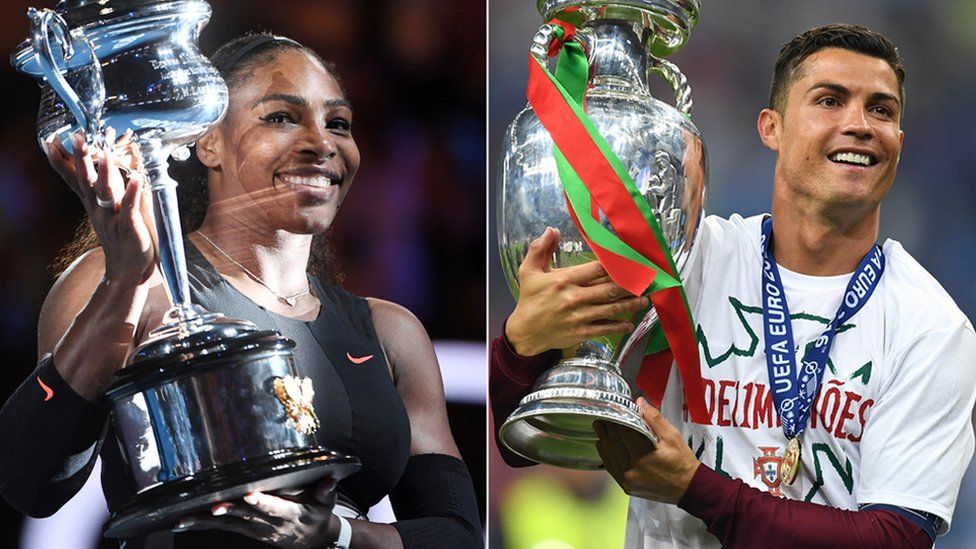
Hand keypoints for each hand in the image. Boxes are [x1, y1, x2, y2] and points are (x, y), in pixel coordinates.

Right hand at [46, 130, 155, 285]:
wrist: (128, 270)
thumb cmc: (123, 236)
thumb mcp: (110, 210)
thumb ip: (109, 189)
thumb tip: (109, 165)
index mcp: (94, 204)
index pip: (75, 179)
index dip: (63, 162)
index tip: (51, 142)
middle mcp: (98, 209)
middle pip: (86, 180)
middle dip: (81, 159)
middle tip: (76, 138)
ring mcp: (112, 219)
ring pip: (104, 193)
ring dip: (104, 173)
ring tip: (104, 154)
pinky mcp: (129, 228)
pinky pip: (129, 208)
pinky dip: (132, 193)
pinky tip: (136, 178)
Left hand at [173, 477, 340, 547]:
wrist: (313, 539)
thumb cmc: (317, 515)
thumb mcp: (326, 504)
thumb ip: (326, 491)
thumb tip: (330, 479)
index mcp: (290, 513)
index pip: (274, 507)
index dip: (262, 502)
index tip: (250, 495)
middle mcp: (270, 523)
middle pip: (247, 516)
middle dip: (231, 511)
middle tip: (215, 506)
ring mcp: (256, 529)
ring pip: (230, 524)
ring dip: (208, 521)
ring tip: (187, 518)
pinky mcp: (247, 530)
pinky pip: (223, 527)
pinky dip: (204, 524)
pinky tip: (185, 521)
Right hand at [506, 227, 648, 355]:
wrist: (524, 332)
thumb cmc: (529, 299)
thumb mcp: (529, 271)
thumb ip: (540, 249)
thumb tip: (551, 230)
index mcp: (563, 280)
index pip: (595, 269)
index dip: (615, 265)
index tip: (630, 261)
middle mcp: (574, 298)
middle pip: (608, 289)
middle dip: (629, 285)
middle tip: (645, 281)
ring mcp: (579, 317)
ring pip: (611, 309)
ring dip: (630, 305)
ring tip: (643, 300)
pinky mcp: (581, 332)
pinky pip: (604, 328)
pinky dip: (619, 327)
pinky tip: (629, 324)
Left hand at [595, 397, 699, 503]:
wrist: (689, 488)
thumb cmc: (682, 462)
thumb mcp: (673, 437)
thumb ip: (655, 419)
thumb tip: (640, 403)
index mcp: (643, 456)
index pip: (622, 432)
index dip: (616, 419)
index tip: (613, 409)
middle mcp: (632, 470)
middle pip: (612, 443)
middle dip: (606, 428)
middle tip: (602, 416)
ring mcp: (627, 480)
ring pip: (609, 455)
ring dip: (604, 440)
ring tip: (601, 427)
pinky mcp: (626, 487)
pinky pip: (611, 467)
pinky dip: (607, 454)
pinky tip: (605, 445)